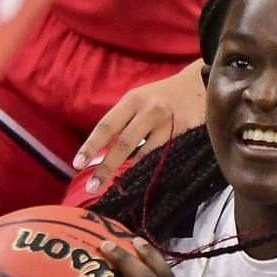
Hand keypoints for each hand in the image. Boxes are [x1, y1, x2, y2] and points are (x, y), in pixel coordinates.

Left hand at [74, 59, 205, 194]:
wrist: (198, 86)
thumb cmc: (161, 97)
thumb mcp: (138, 100)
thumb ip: (122, 122)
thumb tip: (101, 153)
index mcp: (132, 100)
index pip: (107, 126)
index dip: (91, 146)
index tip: (77, 165)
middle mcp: (149, 111)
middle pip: (124, 144)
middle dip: (106, 168)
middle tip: (92, 188)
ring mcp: (169, 124)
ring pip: (146, 156)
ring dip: (131, 174)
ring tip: (118, 189)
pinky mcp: (185, 134)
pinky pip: (164, 158)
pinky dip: (152, 170)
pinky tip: (145, 181)